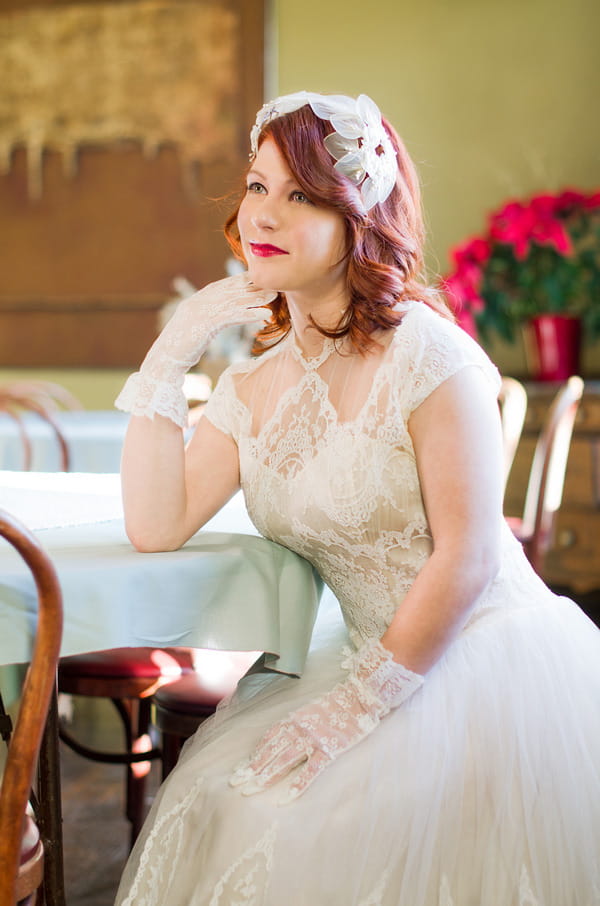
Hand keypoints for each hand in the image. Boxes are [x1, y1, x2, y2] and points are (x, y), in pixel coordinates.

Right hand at [115, 274, 275, 426]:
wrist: (163, 363)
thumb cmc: (178, 352)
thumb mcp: (192, 331)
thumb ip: (204, 321)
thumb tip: (216, 320)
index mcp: (193, 302)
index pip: (219, 287)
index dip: (238, 282)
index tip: (255, 279)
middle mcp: (196, 303)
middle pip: (229, 291)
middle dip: (250, 287)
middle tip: (271, 284)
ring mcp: (200, 312)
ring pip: (233, 302)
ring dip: (255, 299)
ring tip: (273, 297)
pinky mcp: (205, 324)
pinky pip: (232, 316)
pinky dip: (250, 314)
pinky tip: (264, 315)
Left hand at [229, 639, 422, 802]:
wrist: (362, 696)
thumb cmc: (339, 704)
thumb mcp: (313, 711)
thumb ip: (298, 723)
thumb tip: (283, 738)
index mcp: (295, 719)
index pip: (269, 739)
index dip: (255, 754)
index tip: (240, 768)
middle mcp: (300, 729)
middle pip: (271, 752)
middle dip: (252, 768)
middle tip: (235, 783)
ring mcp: (314, 740)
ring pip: (284, 761)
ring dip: (265, 776)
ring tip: (249, 790)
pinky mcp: (330, 750)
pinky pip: (310, 771)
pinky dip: (296, 786)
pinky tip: (283, 799)